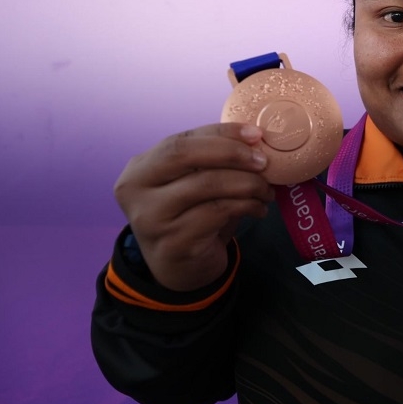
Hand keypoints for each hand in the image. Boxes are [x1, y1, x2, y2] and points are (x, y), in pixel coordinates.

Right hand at [114, 123, 274, 290]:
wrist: (179, 270)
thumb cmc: (190, 218)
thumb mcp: (192, 185)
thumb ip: (210, 161)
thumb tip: (254, 140)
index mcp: (140, 169)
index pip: (181, 140)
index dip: (221, 133)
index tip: (255, 134)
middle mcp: (136, 191)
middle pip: (184, 155)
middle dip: (231, 153)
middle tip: (263, 162)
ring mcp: (151, 218)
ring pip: (207, 184)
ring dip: (247, 184)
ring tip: (266, 190)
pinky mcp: (174, 242)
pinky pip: (218, 212)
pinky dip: (246, 206)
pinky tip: (258, 209)